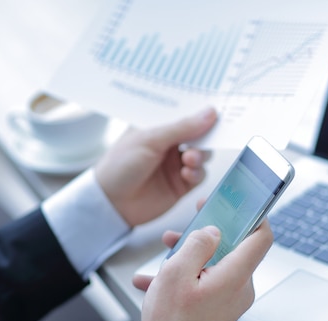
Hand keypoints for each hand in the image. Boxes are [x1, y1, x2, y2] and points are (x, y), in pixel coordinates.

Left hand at [94, 107, 216, 226]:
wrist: (111, 203)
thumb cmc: (120, 165)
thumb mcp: (150, 140)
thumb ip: (182, 127)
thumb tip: (210, 113)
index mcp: (158, 126)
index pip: (185, 113)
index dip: (200, 111)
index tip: (217, 109)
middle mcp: (169, 144)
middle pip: (199, 135)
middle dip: (205, 136)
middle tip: (206, 137)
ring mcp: (176, 164)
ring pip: (203, 155)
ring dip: (200, 155)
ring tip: (189, 159)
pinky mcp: (181, 185)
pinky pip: (199, 176)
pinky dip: (197, 173)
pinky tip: (186, 174)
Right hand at [133, 220, 272, 320]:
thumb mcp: (176, 272)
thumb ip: (197, 244)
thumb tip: (213, 231)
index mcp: (234, 276)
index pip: (261, 238)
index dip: (255, 215)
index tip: (242, 204)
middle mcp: (239, 287)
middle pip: (232, 248)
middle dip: (205, 235)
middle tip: (186, 226)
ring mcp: (231, 299)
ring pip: (215, 264)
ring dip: (189, 256)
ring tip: (163, 255)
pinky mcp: (220, 308)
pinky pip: (207, 282)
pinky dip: (186, 277)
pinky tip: (156, 281)